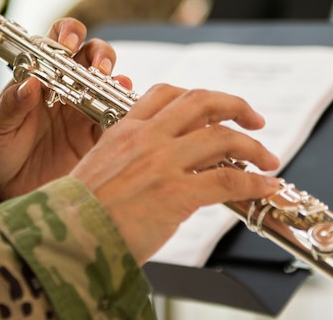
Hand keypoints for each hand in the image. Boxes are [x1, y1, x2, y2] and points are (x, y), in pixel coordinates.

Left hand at [0, 18, 128, 201]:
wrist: (3, 191)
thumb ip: (11, 105)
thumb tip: (30, 83)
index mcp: (40, 76)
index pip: (57, 41)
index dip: (68, 34)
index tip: (68, 44)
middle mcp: (65, 87)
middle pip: (92, 55)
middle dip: (100, 55)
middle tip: (99, 68)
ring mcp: (83, 110)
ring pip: (109, 84)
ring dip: (116, 81)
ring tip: (116, 86)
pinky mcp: (95, 137)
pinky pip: (116, 119)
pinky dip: (124, 112)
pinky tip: (124, 111)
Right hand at [70, 84, 280, 263]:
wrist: (65, 239)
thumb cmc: (77, 216)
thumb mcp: (98, 171)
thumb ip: (128, 162)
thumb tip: (155, 172)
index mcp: (124, 130)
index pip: (166, 94)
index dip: (197, 97)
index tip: (215, 109)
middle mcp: (146, 139)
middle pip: (202, 102)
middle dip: (235, 106)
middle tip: (254, 119)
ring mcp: (162, 163)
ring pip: (222, 137)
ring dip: (253, 146)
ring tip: (268, 158)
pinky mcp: (176, 193)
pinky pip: (229, 178)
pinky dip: (255, 181)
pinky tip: (266, 186)